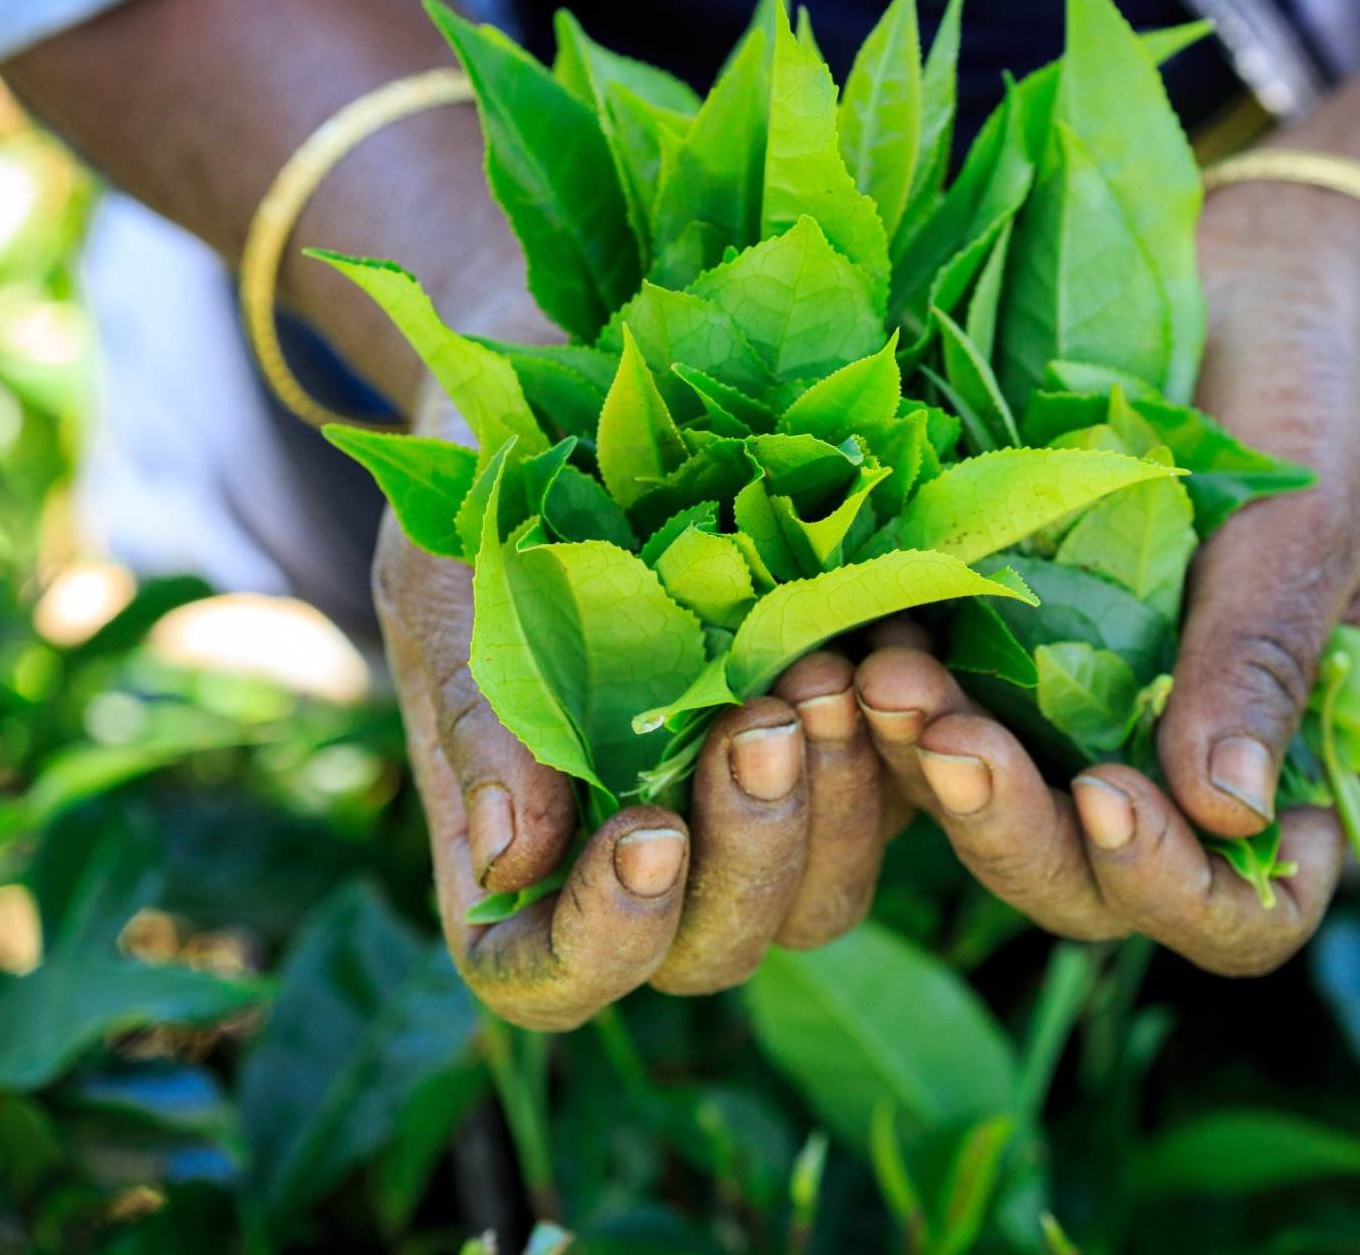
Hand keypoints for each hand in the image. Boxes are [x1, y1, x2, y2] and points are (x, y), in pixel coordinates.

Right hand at [378, 389, 912, 1027]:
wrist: (586, 382)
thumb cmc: (485, 491)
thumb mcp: (452, 584)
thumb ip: (478, 715)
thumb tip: (511, 860)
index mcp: (526, 849)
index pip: (552, 976)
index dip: (603, 944)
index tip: (647, 835)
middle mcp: (648, 855)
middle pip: (712, 953)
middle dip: (749, 855)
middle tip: (761, 724)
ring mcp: (757, 808)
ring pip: (822, 899)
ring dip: (838, 805)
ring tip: (825, 674)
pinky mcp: (852, 745)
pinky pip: (906, 801)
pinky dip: (908, 745)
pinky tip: (892, 650)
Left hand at [855, 182, 1359, 975]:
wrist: (1246, 289)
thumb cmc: (1313, 404)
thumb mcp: (1310, 526)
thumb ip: (1262, 661)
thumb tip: (1232, 812)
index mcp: (1285, 770)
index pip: (1241, 908)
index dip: (1173, 886)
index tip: (1110, 794)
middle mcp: (1169, 774)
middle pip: (1090, 887)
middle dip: (1013, 832)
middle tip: (950, 741)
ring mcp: (1073, 725)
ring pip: (996, 818)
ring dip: (935, 773)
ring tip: (884, 680)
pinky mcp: (993, 660)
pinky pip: (937, 721)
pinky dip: (895, 705)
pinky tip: (856, 644)